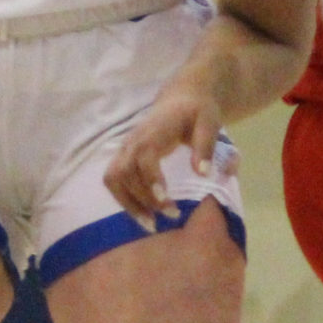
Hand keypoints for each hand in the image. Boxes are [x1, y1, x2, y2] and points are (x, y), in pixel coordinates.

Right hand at [103, 82, 225, 221]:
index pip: (143, 156)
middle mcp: (133, 141)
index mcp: (153, 132)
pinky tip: (144, 213)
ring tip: (152, 223)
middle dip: (142, 198)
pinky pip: (114, 181)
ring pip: (113, 179)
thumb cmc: (196, 111)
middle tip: (171, 214)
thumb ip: (205, 146)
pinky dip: (125, 200)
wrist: (180, 98)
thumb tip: (202, 174)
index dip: (150, 178)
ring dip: (129, 204)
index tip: (164, 198)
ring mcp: (125, 149)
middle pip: (123, 172)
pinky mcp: (124, 157)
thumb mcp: (209, 123)